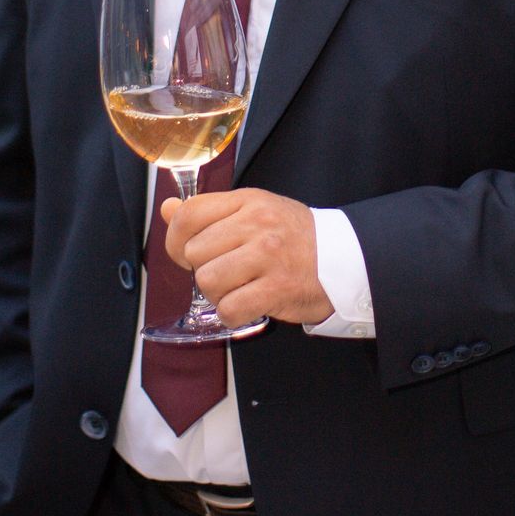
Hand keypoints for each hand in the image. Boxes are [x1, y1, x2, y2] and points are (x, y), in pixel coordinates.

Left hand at [159, 187, 331, 328]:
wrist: (347, 259)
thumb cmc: (297, 237)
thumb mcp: (255, 211)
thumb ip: (210, 212)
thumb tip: (168, 208)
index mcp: (248, 201)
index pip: (189, 214)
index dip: (177, 239)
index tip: (188, 252)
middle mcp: (257, 225)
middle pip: (195, 253)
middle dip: (204, 269)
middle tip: (228, 272)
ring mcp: (268, 257)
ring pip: (208, 282)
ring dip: (218, 294)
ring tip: (239, 288)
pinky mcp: (277, 289)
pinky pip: (229, 309)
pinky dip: (233, 314)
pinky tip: (248, 305)